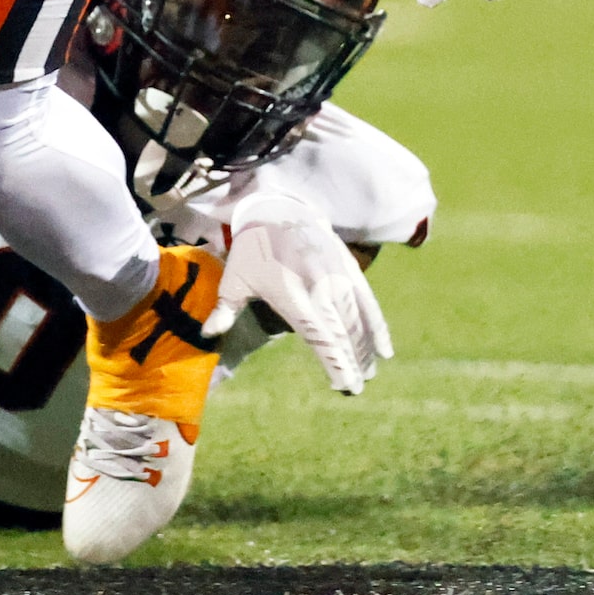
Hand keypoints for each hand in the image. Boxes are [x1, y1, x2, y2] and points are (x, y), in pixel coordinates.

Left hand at [203, 193, 390, 393]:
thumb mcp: (234, 277)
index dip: (333, 360)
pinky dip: (378, 325)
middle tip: (360, 386)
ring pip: (356, 317)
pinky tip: (385, 349)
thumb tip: (208, 335)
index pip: (316, 333)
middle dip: (352, 360)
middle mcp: (317, 284)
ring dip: (365, 347)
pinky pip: (368, 300)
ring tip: (369, 373)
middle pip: (340, 329)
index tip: (345, 385)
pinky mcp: (349, 267)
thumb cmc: (252, 249)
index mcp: (288, 291)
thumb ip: (225, 309)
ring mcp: (336, 275)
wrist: (279, 208)